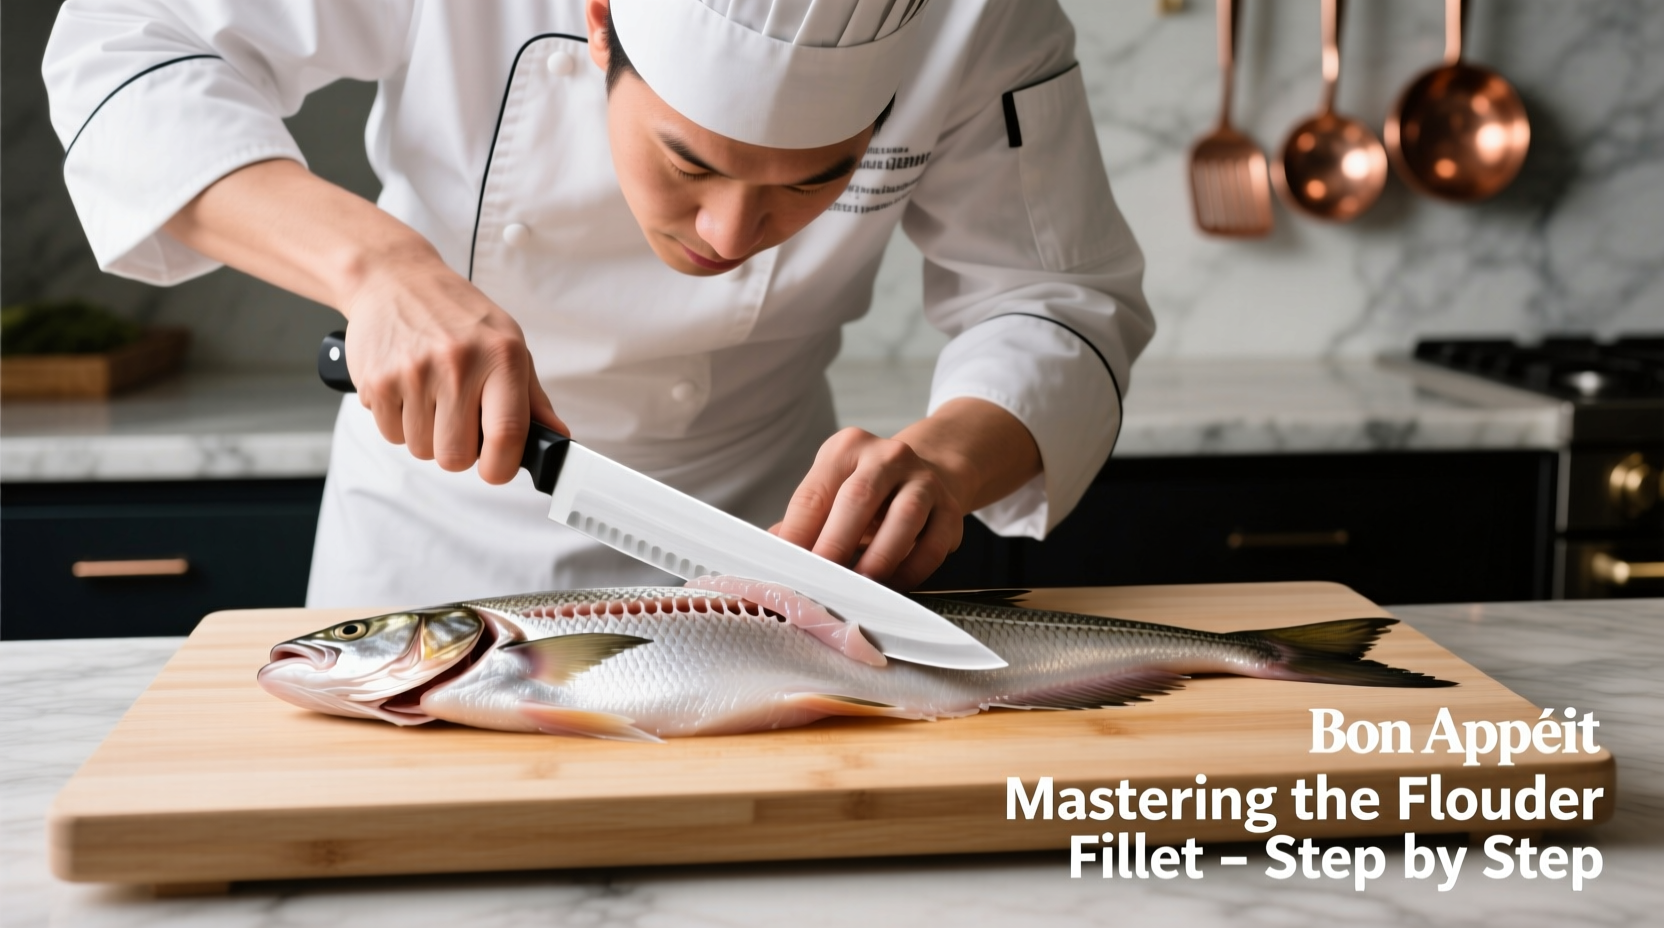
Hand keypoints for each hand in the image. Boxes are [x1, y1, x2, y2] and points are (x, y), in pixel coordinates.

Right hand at [344, 257, 564, 483]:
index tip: (497, 467)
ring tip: (430, 397)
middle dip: (458, 450)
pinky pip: (391, 434)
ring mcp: (413, 373)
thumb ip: (532, 398)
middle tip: (458, 421)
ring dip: (427, 435)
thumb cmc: (457, 315)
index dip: (502, 466)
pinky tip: (407, 390)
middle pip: (456, 456)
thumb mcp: (508, 344)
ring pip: (421, 450)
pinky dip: (400, 422)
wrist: (394, 279)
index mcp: (501, 356)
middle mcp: (458, 364)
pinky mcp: (376, 381)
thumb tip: (555, 439)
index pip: (507, 433)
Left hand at [775, 399, 1042, 588]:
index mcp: (846, 450)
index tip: (787, 566)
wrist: (929, 473)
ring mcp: (923, 479)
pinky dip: (912, 570)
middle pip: (859, 498)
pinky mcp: (949, 508)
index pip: (814, 493)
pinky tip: (894, 584)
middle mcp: (887, 456)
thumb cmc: (869, 493)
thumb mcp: (832, 493)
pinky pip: (932, 544)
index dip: (798, 533)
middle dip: (836, 544)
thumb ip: (803, 523)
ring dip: (878, 558)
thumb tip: (772, 555)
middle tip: (822, 580)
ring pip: (904, 517)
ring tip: (861, 586)